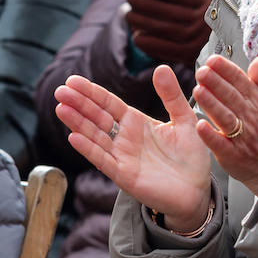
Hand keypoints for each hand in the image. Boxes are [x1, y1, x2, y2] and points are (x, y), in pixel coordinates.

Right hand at [54, 67, 211, 231]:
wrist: (197, 191)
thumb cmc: (190, 156)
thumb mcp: (184, 119)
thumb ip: (171, 95)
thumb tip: (161, 67)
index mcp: (136, 123)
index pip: (108, 104)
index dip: (91, 92)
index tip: (72, 80)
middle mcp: (124, 139)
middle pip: (97, 117)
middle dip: (79, 104)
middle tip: (60, 90)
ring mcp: (122, 157)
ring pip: (95, 137)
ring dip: (78, 123)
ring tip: (61, 108)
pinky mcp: (125, 176)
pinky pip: (104, 160)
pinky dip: (89, 148)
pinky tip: (74, 136)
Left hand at [127, 0, 213, 63]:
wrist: (235, 47)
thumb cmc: (215, 14)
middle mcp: (196, 17)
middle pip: (149, 3)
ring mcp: (191, 37)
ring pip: (148, 24)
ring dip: (134, 19)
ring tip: (130, 16)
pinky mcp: (186, 55)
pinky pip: (153, 45)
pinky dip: (142, 39)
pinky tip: (138, 35)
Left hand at [193, 55, 257, 199]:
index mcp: (257, 101)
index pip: (241, 81)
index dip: (226, 69)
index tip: (212, 60)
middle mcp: (250, 117)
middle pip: (231, 97)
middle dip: (216, 83)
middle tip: (201, 71)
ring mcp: (242, 137)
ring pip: (225, 118)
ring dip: (212, 104)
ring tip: (198, 91)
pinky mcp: (232, 154)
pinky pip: (220, 144)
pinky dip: (210, 135)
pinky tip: (200, 125)